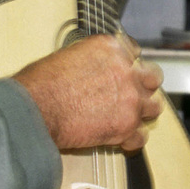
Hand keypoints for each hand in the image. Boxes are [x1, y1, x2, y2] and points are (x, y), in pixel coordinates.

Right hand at [12, 34, 163, 152]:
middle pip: (153, 78)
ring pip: (154, 107)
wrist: (35, 110)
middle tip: (132, 94)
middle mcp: (126, 71)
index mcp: (112, 49)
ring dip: (142, 112)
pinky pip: (141, 137)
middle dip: (144, 86)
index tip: (124, 70)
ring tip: (129, 117)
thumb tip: (94, 69)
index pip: (134, 50)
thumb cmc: (42, 84)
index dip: (129, 63)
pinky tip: (122, 138)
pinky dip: (132, 140)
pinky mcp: (126, 127)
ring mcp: (130, 99)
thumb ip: (92, 60)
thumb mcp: (68, 55)